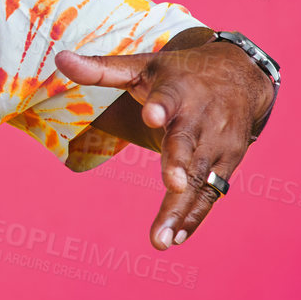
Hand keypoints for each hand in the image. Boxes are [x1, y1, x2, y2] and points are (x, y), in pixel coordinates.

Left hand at [55, 37, 275, 250]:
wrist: (241, 76)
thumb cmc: (180, 74)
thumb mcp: (143, 66)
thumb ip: (102, 69)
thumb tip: (60, 59)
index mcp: (178, 91)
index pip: (168, 98)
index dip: (160, 107)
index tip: (150, 115)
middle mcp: (201, 118)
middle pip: (189, 143)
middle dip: (180, 164)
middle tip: (171, 184)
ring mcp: (218, 144)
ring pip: (199, 179)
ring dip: (181, 209)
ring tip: (162, 240)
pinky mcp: (228, 163)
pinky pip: (210, 194)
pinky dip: (194, 217)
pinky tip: (175, 238)